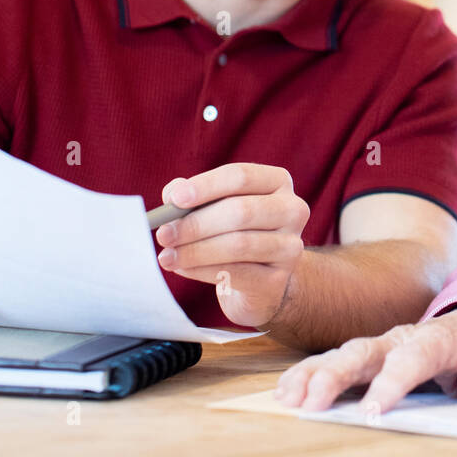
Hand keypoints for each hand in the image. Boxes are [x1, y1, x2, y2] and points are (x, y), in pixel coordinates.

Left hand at [155, 163, 308, 327]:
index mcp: (277, 182)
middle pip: (241, 211)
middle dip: (196, 224)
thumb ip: (192, 197)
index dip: (206, 186)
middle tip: (163, 234)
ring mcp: (290, 246)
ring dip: (195, 251)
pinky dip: (203, 271)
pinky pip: (237, 273)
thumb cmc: (231, 233)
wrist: (259, 280)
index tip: (175, 199)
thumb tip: (172, 195)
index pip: (241, 176)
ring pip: (239, 244)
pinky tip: (183, 269)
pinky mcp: (279, 279)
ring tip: (167, 256)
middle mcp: (292, 210)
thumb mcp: (213, 207)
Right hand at [273, 304, 456, 413]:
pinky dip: (306, 374)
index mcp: (435, 339)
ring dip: (312, 375)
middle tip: (313, 402)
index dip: (392, 383)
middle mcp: (400, 338)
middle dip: (336, 375)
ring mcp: (379, 345)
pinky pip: (331, 361)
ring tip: (289, 399)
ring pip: (340, 355)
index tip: (374, 411)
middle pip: (364, 351)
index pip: (412, 358)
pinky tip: (286, 392)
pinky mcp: (365, 355)